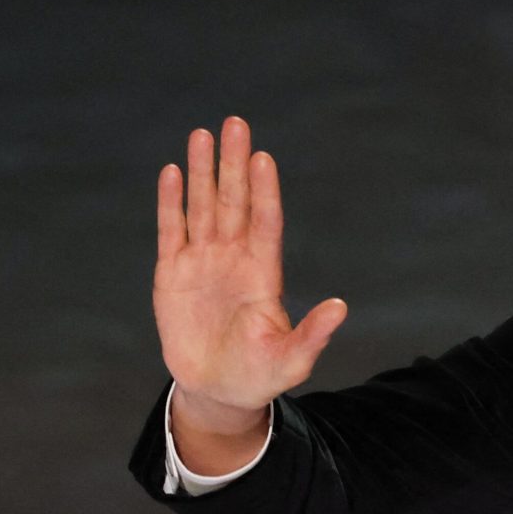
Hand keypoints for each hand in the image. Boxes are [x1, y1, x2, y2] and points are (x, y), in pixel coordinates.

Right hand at [153, 115, 347, 424]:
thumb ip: (313, 333)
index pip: (265, 221)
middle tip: (235, 122)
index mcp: (264, 274)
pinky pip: (172, 230)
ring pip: (203, 206)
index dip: (264, 190)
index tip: (263, 157)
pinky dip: (171, 201)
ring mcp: (203, 262)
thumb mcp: (292, 359)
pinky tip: (172, 171)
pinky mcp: (173, 274)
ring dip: (201, 171)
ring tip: (202, 134)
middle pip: (234, 201)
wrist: (218, 391)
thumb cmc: (261, 375)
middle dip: (233, 163)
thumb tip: (341, 307)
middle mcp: (234, 259)